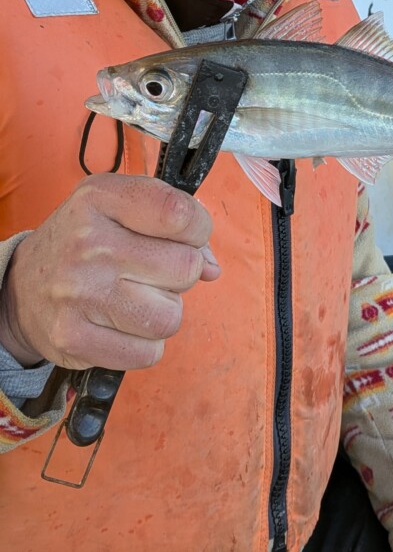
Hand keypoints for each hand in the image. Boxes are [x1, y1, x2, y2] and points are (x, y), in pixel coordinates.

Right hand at [0, 173, 219, 370]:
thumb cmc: (84, 240)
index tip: (186, 236)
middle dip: (179, 273)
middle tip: (151, 271)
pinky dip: (144, 344)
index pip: (180, 214)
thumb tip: (211, 267)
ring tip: (136, 298)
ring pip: (170, 316)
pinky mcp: (75, 339)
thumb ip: (173, 222)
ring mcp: (80, 293)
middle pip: (184, 268)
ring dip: (163, 311)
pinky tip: (122, 324)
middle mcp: (88, 243)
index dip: (198, 229)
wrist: (21, 286)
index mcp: (101, 198)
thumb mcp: (119, 207)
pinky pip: (148, 353)